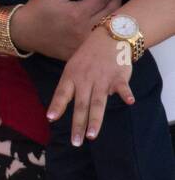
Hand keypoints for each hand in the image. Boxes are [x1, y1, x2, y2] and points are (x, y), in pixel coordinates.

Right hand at [10, 0, 121, 59]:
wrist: (22, 31)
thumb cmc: (37, 9)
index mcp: (77, 13)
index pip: (102, 0)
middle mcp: (83, 30)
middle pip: (109, 14)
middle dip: (116, 2)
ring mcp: (81, 44)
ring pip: (107, 29)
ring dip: (115, 17)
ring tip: (118, 8)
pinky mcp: (78, 52)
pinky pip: (96, 42)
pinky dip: (104, 33)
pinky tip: (107, 25)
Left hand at [46, 24, 134, 145]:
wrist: (108, 37)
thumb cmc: (87, 56)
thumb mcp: (72, 67)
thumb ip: (69, 87)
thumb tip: (61, 108)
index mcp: (71, 77)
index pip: (62, 94)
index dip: (57, 106)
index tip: (50, 118)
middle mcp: (85, 80)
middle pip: (81, 105)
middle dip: (78, 124)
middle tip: (76, 142)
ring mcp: (102, 79)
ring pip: (98, 102)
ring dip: (95, 120)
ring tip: (92, 135)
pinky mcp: (118, 77)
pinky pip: (122, 87)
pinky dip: (125, 94)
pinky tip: (128, 102)